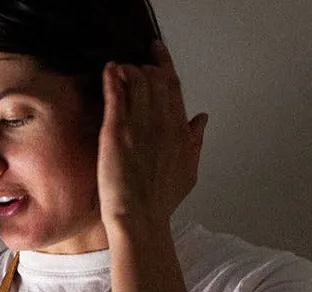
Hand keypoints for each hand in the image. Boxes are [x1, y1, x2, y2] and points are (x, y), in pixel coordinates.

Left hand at [98, 41, 208, 228]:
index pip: (173, 87)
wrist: (140, 219)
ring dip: (128, 71)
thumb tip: (202, 119)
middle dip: (144, 67)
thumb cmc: (161, 203)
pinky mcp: (117, 132)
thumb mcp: (189, 170)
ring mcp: (139, 125)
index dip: (164, 65)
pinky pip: (115, 94)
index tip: (158, 52)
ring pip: (137, 81)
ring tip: (119, 70)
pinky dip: (112, 78)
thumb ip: (196, 141)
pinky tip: (109, 70)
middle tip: (133, 67)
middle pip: (155, 79)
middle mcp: (162, 122)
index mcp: (179, 129)